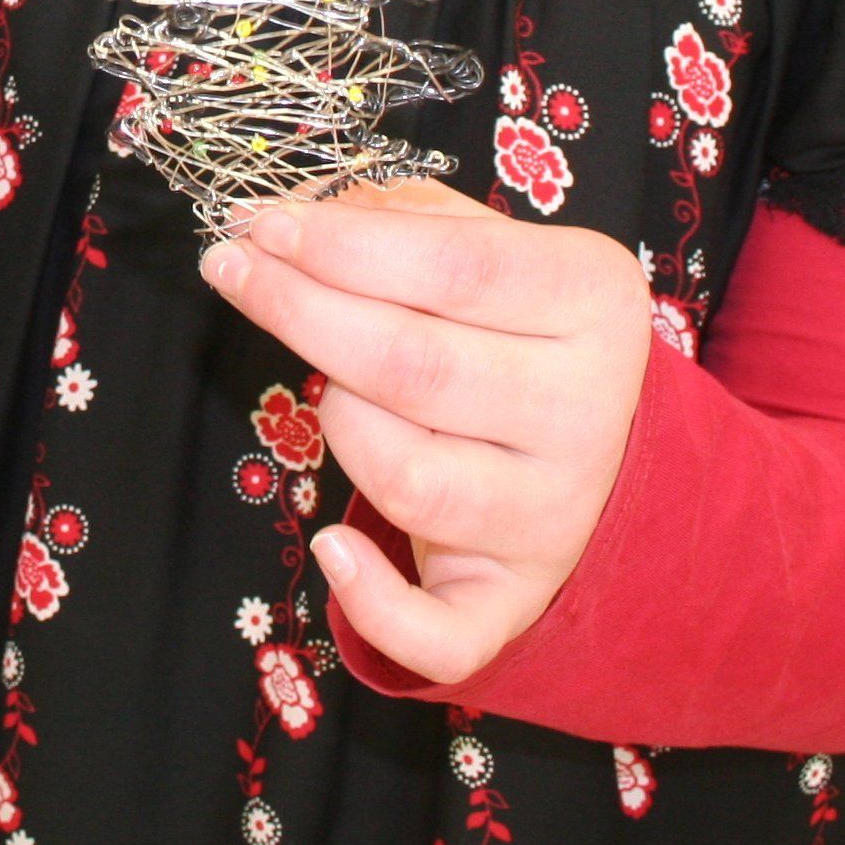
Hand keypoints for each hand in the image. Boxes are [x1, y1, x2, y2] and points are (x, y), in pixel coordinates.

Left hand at [198, 180, 650, 685]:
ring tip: (326, 391)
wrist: (613, 457)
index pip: (453, 267)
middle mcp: (584, 413)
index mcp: (591, 301)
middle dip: (300, 312)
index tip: (258, 223)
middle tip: (231, 270)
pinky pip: (441, 633)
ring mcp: (553, 515)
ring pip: (408, 481)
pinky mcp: (514, 598)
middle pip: (414, 367)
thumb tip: (297, 211)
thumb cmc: (521, 333)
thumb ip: (402, 218)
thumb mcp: (494, 249)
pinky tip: (332, 547)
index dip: (341, 246)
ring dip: (338, 424)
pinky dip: (372, 603)